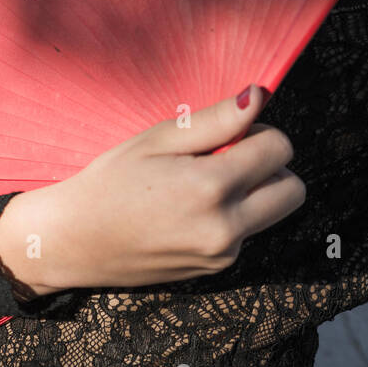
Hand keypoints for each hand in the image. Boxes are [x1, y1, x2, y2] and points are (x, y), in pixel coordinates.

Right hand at [0, 84, 305, 294]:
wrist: (74, 242)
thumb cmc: (110, 182)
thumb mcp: (158, 140)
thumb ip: (216, 120)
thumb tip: (260, 96)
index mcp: (212, 188)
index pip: (280, 149)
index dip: (261, 130)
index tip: (231, 131)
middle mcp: (226, 228)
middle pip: (293, 189)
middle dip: (271, 165)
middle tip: (228, 156)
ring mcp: (223, 254)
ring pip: (273, 212)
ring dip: (254, 192)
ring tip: (203, 182)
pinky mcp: (216, 270)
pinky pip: (247, 233)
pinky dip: (234, 215)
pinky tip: (190, 208)